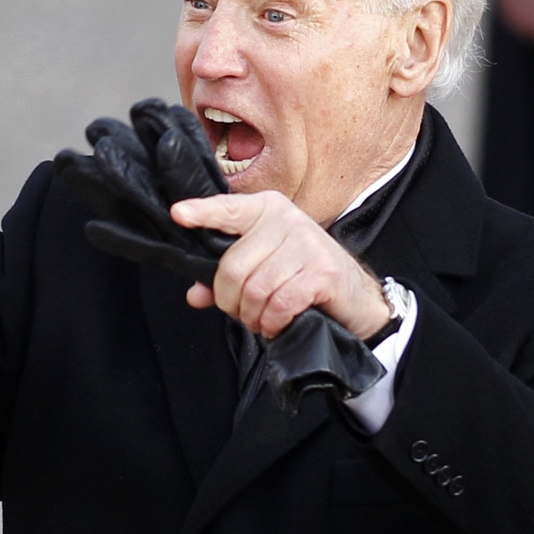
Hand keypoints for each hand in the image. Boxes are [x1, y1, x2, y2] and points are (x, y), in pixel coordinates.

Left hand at [171, 190, 389, 339]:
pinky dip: (272, 322)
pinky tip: (277, 324)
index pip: (227, 209)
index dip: (202, 213)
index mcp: (266, 210)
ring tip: (261, 319)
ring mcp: (307, 243)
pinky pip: (280, 303)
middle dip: (229, 300)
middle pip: (233, 266)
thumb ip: (225, 278)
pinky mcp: (322, 272)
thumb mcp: (262, 268)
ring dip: (252, 315)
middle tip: (240, 312)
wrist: (355, 296)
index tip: (178, 214)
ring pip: (255, 289)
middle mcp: (286, 219)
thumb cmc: (301, 277)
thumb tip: (195, 294)